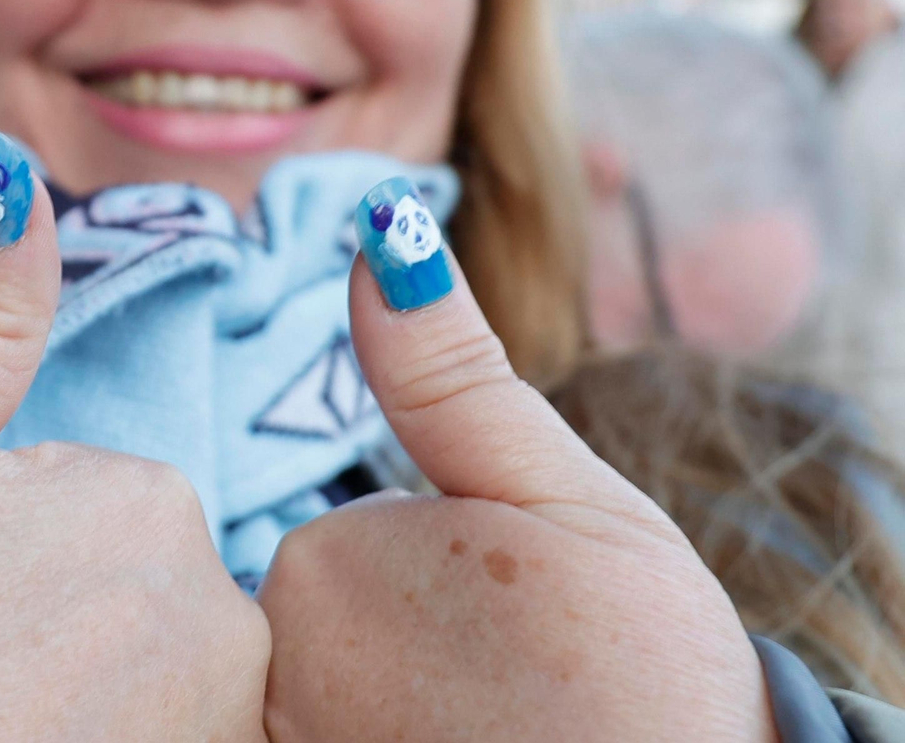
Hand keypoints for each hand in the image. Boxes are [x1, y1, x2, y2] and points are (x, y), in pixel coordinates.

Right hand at [0, 164, 268, 740]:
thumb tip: (2, 167)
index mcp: (142, 501)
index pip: (100, 500)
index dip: (10, 553)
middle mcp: (216, 613)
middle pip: (145, 586)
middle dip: (64, 619)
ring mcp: (221, 721)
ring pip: (164, 672)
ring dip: (94, 695)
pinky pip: (175, 732)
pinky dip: (120, 737)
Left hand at [258, 195, 775, 740]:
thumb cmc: (643, 671)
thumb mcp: (565, 503)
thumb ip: (451, 376)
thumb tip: (380, 225)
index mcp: (324, 562)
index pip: (349, 541)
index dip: (440, 576)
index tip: (507, 625)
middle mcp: (274, 664)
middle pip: (328, 611)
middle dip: (411, 634)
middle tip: (505, 679)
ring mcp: (285, 740)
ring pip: (328, 678)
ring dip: (396, 693)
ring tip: (487, 723)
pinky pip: (325, 731)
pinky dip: (378, 732)